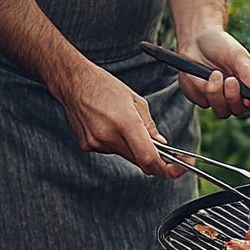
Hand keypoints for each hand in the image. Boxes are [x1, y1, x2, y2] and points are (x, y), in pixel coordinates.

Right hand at [52, 63, 181, 177]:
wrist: (72, 81)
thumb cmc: (104, 86)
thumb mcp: (135, 101)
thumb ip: (150, 127)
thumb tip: (161, 145)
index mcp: (125, 122)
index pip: (149, 158)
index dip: (167, 169)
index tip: (177, 168)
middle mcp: (108, 136)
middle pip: (140, 161)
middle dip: (154, 158)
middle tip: (163, 149)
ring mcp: (96, 143)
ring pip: (127, 156)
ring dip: (134, 148)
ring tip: (125, 125)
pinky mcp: (87, 146)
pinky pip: (112, 151)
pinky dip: (118, 144)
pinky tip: (110, 126)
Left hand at [178, 28, 249, 117]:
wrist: (195, 38)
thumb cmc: (220, 45)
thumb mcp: (237, 55)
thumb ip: (248, 72)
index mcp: (248, 88)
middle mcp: (233, 97)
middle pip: (237, 110)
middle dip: (233, 97)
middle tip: (230, 80)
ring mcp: (216, 100)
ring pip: (219, 110)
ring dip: (215, 91)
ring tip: (214, 73)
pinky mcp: (199, 98)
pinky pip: (200, 101)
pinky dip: (199, 87)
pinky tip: (198, 74)